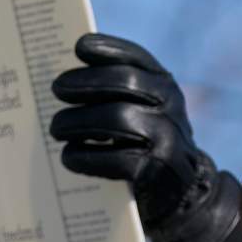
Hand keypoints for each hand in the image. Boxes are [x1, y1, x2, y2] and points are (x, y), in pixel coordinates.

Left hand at [51, 33, 237, 241]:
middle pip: (124, 82)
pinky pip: (115, 159)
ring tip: (57, 128)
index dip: (108, 49)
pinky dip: (85, 156)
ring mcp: (167, 137)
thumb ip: (119, 91)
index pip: (136, 58)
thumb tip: (68, 79)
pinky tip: (69, 156)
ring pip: (116, 118)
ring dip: (78, 121)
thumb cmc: (148, 144)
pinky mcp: (157, 171)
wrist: (184, 193)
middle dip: (85, 83)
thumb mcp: (144, 110)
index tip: (79, 48)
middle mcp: (171, 105)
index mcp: (165, 85)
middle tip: (57, 89)